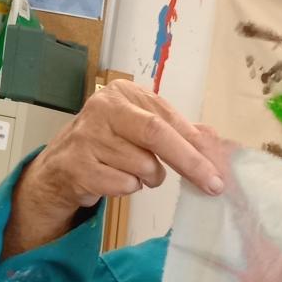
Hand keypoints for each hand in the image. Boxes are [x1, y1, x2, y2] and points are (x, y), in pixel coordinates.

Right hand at [2, 81, 224, 256]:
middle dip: (189, 162)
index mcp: (124, 94)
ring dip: (149, 178)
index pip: (167, 119)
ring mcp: (88, 136)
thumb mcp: (141, 130)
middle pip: (156, 134)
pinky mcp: (78, 165)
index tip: (219, 170)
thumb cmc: (110, 146)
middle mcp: (103, 108)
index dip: (196, 146)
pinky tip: (115, 178)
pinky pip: (123, 184)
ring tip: (135, 172)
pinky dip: (128, 188)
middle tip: (212, 185)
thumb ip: (176, 133)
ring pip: (142, 166)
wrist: (62, 167)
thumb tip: (216, 146)